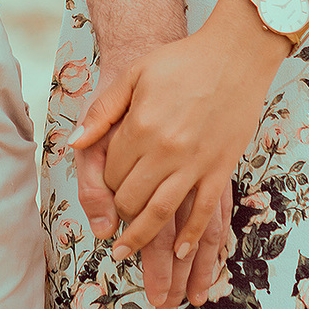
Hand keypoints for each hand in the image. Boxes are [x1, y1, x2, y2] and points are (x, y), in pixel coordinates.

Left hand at [72, 0, 287, 261]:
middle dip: (120, 213)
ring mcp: (195, 162)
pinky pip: (203, 212)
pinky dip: (190, 236)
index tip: (108, 185)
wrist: (233, 54)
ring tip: (127, 253)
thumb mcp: (134, 75)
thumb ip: (103, 111)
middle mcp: (165, 149)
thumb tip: (75, 143)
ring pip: (162, 213)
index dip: (106, 184)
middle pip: (132, 198)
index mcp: (141, 127)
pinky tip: (179, 252)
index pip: (112, 173)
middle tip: (117, 222)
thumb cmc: (181, 61)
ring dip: (143, 239)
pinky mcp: (221, 168)